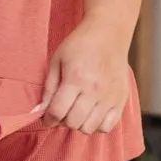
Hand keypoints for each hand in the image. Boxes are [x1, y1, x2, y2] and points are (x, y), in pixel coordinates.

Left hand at [37, 15, 131, 133]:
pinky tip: (92, 113)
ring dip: (79, 123)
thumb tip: (39, 111)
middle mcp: (94, 90)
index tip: (47, 117)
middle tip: (63, 110)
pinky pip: (107, 126)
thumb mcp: (57, 60)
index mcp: (76, 79)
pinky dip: (97, 125)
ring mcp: (110, 96)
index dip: (48, 119)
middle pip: (73, 123)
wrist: (109, 33)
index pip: (58, 112)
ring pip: (89, 128)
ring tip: (77, 110)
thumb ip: (48, 88)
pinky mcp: (121, 99)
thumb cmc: (80, 44)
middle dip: (63, 120)